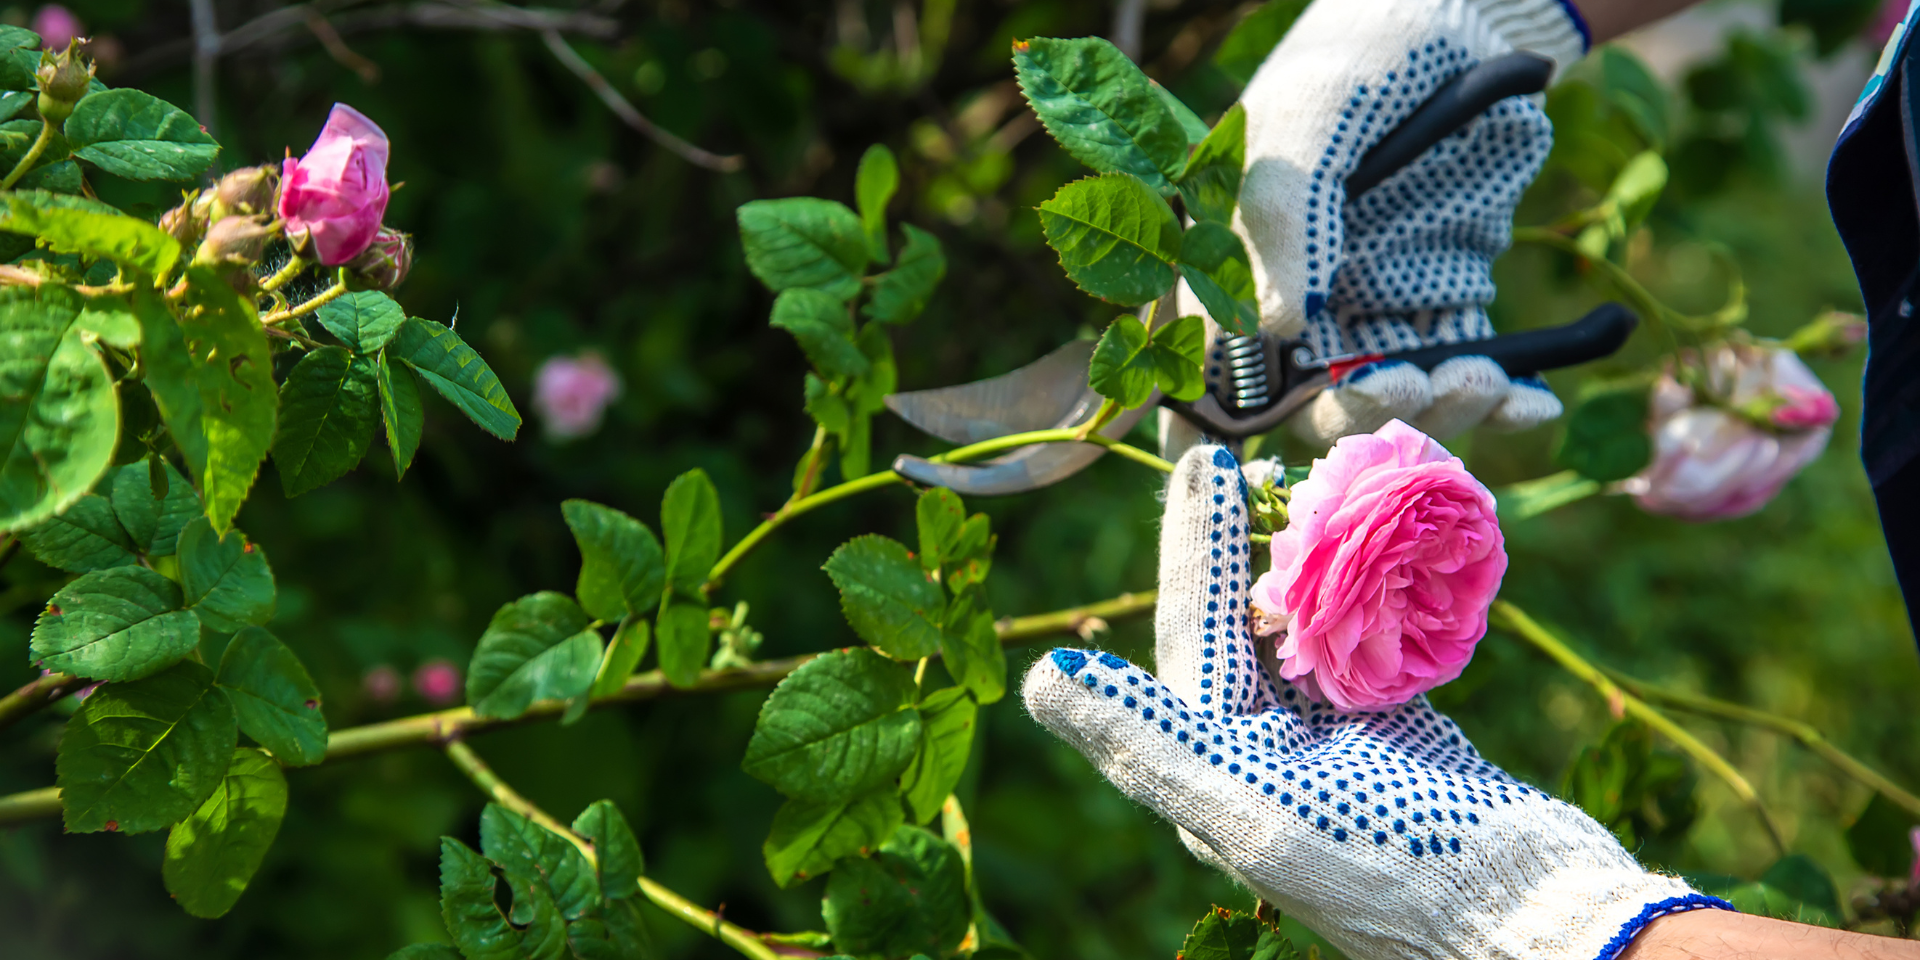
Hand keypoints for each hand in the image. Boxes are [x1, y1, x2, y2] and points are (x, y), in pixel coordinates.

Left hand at [1021, 444, 1728, 959]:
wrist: (1538, 924)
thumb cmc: (1395, 873)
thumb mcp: (1255, 810)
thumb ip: (1147, 741)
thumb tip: (1041, 679)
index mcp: (1213, 770)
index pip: (1191, 635)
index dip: (1194, 547)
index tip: (1210, 462)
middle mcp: (1257, 757)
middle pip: (1236, 624)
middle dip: (1234, 541)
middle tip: (1236, 454)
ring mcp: (1329, 746)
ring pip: (1298, 629)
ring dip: (1298, 560)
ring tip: (1304, 483)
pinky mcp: (1395, 737)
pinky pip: (1364, 646)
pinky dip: (1367, 593)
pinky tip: (1377, 543)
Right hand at [1181, 0, 1589, 441]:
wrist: (1473, 18)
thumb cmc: (1366, 53)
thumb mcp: (1316, 117)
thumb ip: (1286, 216)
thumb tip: (1272, 333)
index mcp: (1226, 264)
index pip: (1200, 378)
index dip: (1216, 445)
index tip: (1267, 469)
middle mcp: (1290, 305)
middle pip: (1304, 413)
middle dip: (1359, 420)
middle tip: (1414, 389)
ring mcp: (1367, 313)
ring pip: (1388, 410)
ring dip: (1435, 418)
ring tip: (1486, 379)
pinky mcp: (1440, 311)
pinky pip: (1462, 381)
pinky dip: (1502, 405)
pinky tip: (1534, 401)